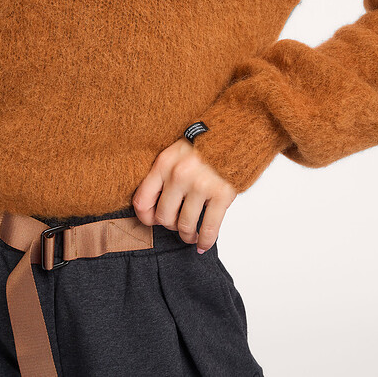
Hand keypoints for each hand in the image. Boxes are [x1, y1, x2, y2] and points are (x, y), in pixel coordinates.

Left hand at [132, 137, 236, 253]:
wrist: (235, 133)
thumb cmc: (203, 144)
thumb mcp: (175, 152)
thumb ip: (162, 175)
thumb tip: (151, 208)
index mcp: (164, 164)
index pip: (142, 201)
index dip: (145, 218)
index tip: (153, 221)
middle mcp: (179, 175)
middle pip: (164, 217)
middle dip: (170, 225)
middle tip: (177, 224)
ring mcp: (201, 185)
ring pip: (185, 226)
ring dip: (187, 235)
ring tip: (190, 235)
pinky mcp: (222, 194)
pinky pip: (208, 228)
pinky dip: (205, 241)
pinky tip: (203, 245)